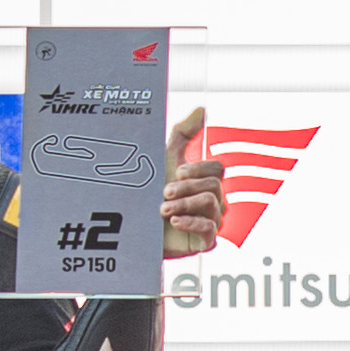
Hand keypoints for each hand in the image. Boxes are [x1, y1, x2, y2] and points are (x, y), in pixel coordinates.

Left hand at [160, 107, 225, 261]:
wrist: (131, 223)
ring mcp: (210, 221)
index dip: (199, 168)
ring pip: (212, 206)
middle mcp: (212, 200)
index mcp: (205, 181)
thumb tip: (202, 109)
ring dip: (184, 204)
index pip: (218, 169)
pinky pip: (210, 230)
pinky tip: (174, 221)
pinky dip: (191, 222)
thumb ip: (184, 133)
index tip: (177, 172)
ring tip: (162, 209)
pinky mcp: (204, 242)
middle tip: (164, 192)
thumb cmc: (148, 191)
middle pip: (215, 187)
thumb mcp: (165, 158)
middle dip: (187, 188)